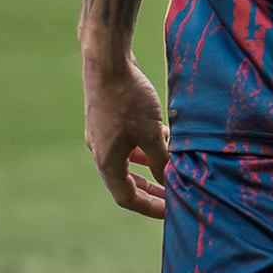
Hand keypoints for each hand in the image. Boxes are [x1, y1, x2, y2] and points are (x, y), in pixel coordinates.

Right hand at [82, 49, 170, 218]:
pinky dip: (143, 145)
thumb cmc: (129, 98)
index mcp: (107, 162)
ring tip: (171, 163)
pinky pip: (126, 142)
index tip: (170, 211)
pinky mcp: (106, 118)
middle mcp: (100, 151)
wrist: (106, 61)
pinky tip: (161, 134)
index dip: (150, 207)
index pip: (127, 198)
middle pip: (125, 182)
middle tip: (172, 196)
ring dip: (149, 165)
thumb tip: (171, 181)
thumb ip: (161, 161)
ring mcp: (101, 134)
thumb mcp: (151, 133)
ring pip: (127, 160)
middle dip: (150, 190)